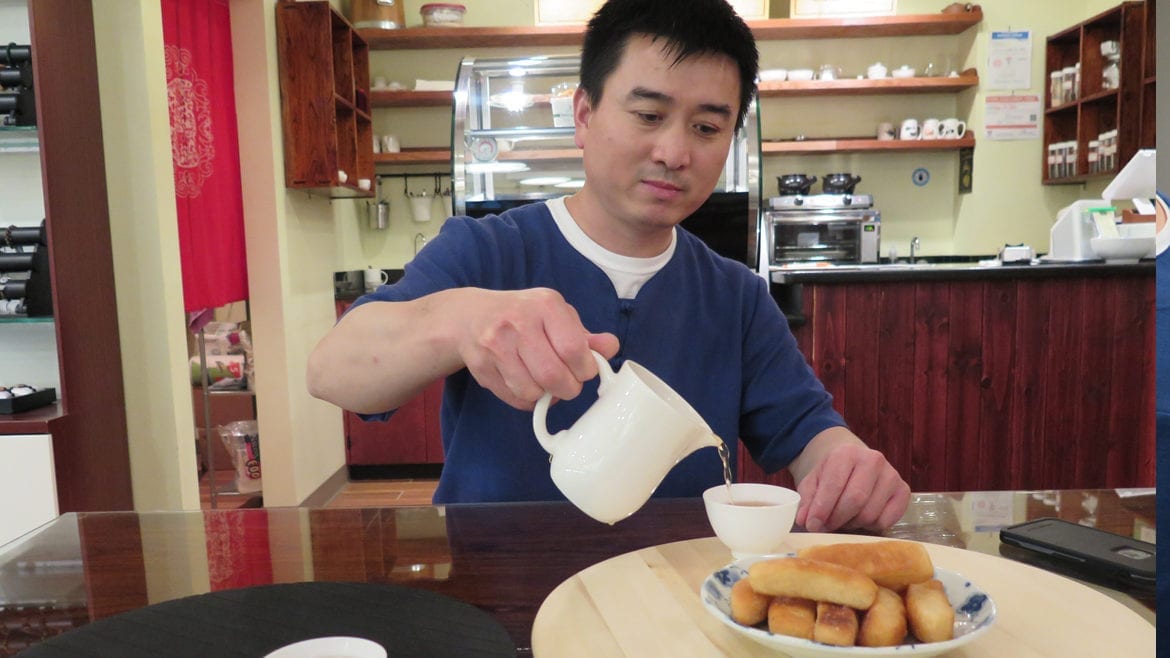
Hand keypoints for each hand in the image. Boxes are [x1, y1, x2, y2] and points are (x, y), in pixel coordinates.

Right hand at [457, 287, 619, 409]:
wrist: (470, 316)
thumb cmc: (523, 315)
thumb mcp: (555, 315)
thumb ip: (585, 335)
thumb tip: (611, 347)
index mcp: (544, 305)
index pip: (574, 348)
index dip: (585, 369)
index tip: (585, 370)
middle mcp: (517, 322)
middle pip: (553, 375)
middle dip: (568, 388)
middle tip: (568, 383)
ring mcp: (495, 346)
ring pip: (532, 392)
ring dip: (546, 395)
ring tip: (545, 381)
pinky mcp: (481, 367)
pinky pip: (514, 398)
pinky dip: (527, 399)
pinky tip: (527, 382)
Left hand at [793, 441, 909, 532]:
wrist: (854, 463)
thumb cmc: (831, 474)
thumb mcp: (813, 482)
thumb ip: (808, 500)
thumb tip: (805, 521)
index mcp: (847, 453)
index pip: (834, 485)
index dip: (822, 509)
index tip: (812, 525)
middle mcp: (873, 460)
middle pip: (855, 501)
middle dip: (837, 519)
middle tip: (826, 526)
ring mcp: (891, 475)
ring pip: (870, 514)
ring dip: (852, 524)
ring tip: (843, 519)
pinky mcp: (904, 491)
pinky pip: (886, 520)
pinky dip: (870, 526)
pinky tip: (861, 517)